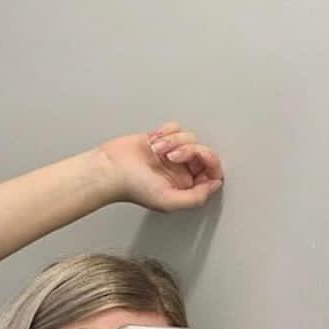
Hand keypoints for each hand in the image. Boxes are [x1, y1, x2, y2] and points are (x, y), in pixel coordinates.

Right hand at [96, 122, 224, 211]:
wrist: (112, 168)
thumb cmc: (133, 187)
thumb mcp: (169, 201)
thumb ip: (196, 198)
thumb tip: (215, 185)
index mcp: (185, 188)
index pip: (212, 174)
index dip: (211, 163)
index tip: (201, 159)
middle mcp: (181, 172)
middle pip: (203, 153)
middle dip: (189, 151)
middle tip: (173, 157)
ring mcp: (172, 154)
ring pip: (189, 137)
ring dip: (173, 141)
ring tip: (157, 151)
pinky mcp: (163, 139)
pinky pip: (175, 127)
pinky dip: (165, 132)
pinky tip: (153, 142)